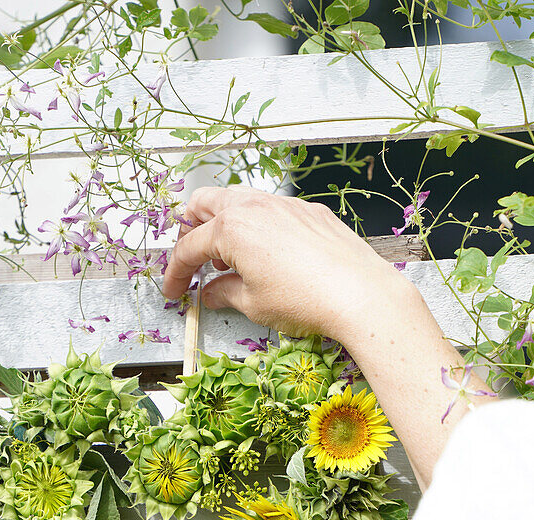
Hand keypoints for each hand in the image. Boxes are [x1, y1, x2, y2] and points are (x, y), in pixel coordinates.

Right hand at [163, 185, 412, 343]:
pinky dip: (258, 227)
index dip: (176, 273)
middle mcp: (254, 205)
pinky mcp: (310, 211)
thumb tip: (212, 293)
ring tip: (232, 261)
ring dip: (225, 226)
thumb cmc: (303, 299)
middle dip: (192, 230)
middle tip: (194, 260)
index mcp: (231, 227)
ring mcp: (284, 203)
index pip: (189, 248)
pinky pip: (272, 210)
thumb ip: (225, 293)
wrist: (359, 294)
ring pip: (240, 201)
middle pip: (205, 204)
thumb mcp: (253, 304)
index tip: (174, 292)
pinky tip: (268, 256)